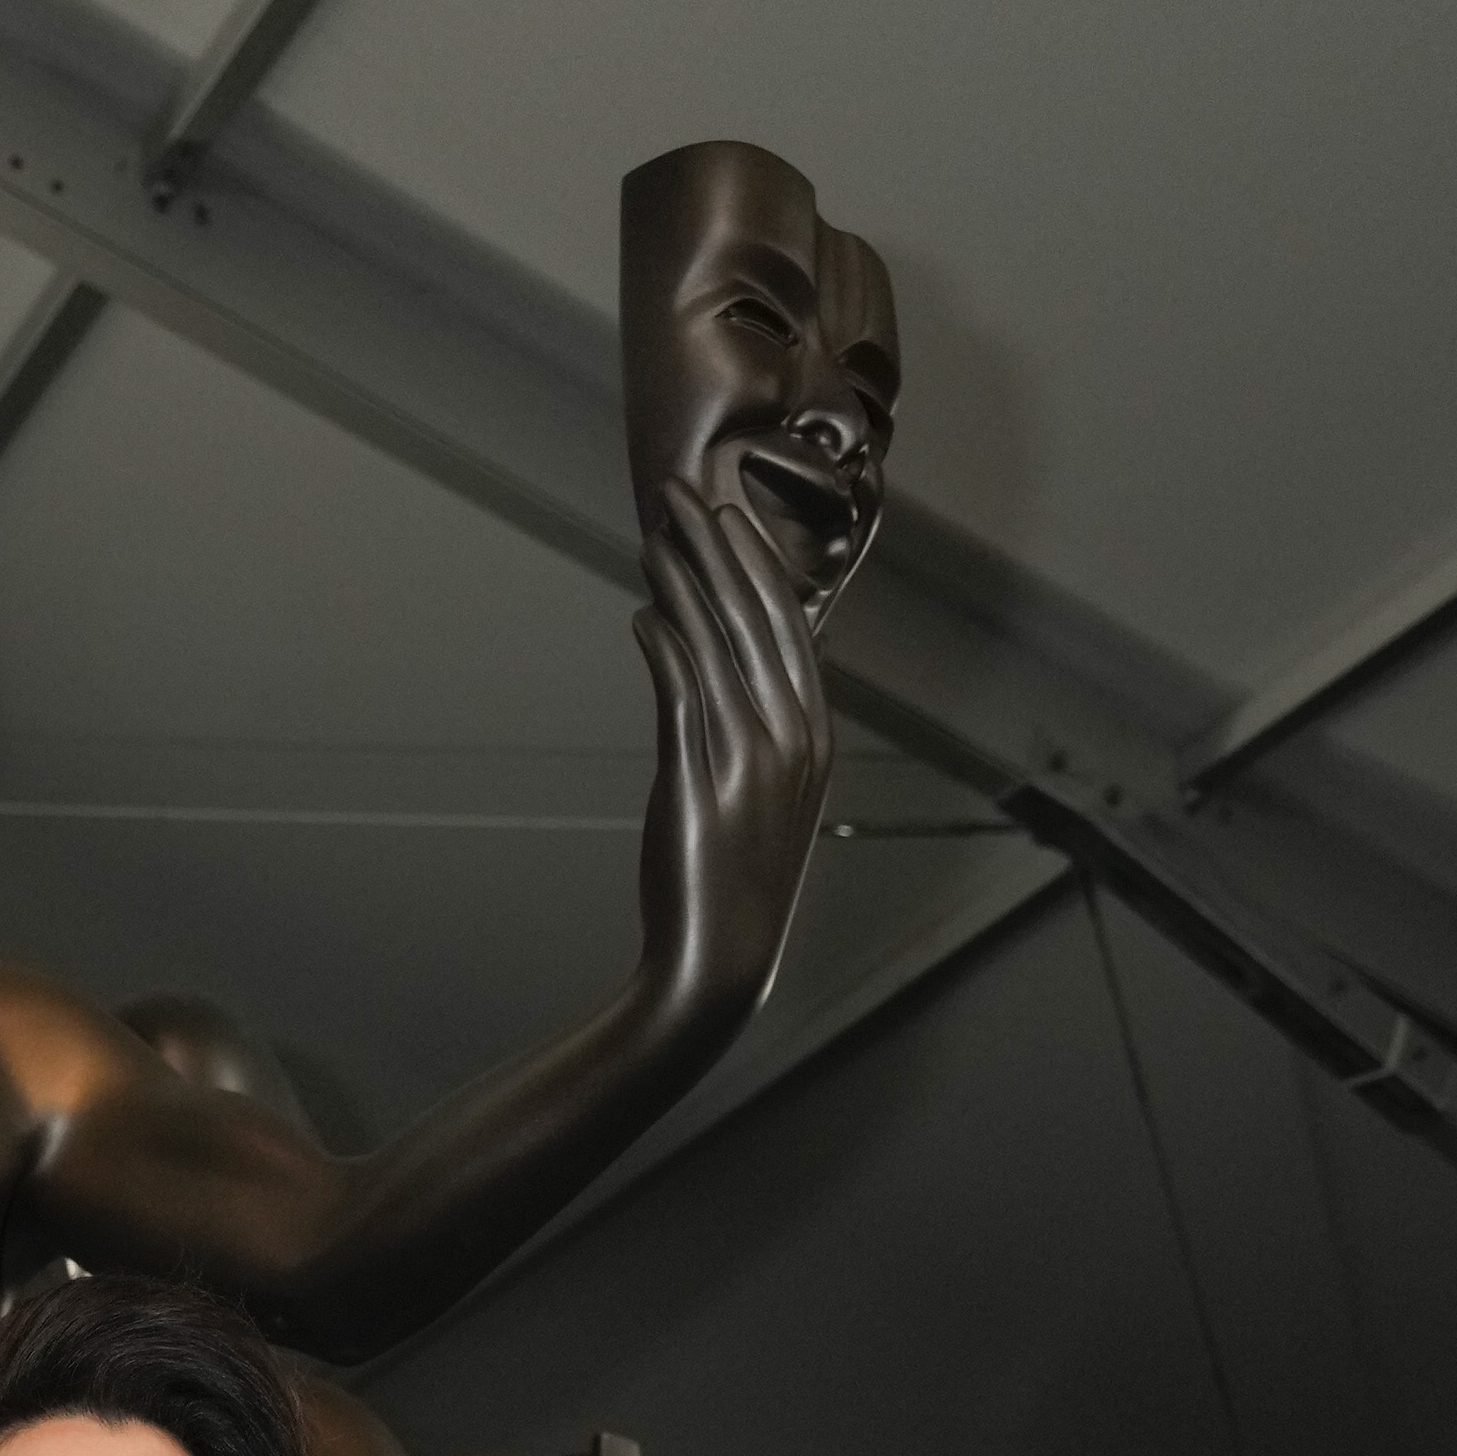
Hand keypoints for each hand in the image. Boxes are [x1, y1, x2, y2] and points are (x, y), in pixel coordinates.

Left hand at [632, 478, 834, 1035]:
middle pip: (754, 616)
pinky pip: (681, 688)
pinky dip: (662, 643)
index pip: (787, 626)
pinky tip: (641, 612)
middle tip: (684, 492)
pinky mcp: (704, 776)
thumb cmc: (734, 882)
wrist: (720, 963)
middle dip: (718, 546)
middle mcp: (792, 738)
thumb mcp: (760, 797)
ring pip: (715, 641)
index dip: (755, 562)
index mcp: (815, 737)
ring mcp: (750, 755)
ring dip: (683, 580)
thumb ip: (750, 728)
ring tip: (653, 535)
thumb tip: (715, 664)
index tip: (727, 514)